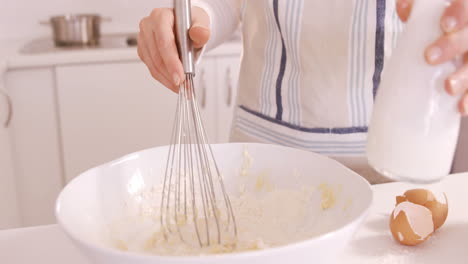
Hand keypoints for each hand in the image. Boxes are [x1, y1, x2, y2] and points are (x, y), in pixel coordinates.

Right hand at [137, 7, 209, 91]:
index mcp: (160, 16)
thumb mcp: (201, 23)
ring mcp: (144, 40)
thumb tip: (200, 34)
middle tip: (183, 85)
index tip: (180, 77)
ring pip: (153, 65)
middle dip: (171, 74)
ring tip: (181, 87)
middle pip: (157, 56)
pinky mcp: (144, 51)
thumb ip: (201, 30)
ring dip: (167, 79)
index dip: (171, 62)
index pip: (164, 42)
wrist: (186, 26)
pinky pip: (152, 69)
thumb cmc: (191, 23)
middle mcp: (148, 27)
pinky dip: (164, 78)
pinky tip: (173, 82)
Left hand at [397, 0, 467, 115]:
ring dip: (465, 77)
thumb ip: (415, 6)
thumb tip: (404, 8)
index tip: (445, 25)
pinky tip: (460, 108)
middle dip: (453, 46)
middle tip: (430, 57)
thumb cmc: (437, 23)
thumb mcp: (427, 12)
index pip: (466, 7)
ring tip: (449, 88)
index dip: (459, 13)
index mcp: (465, 12)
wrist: (448, 38)